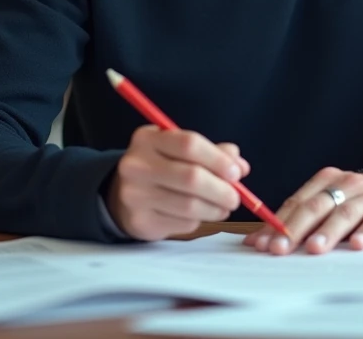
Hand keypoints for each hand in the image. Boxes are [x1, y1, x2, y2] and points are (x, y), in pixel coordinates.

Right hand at [106, 126, 250, 241]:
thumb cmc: (160, 168)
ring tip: (223, 208)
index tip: (237, 172)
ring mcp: (135, 195)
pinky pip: (182, 223)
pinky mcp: (140, 221)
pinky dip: (198, 220)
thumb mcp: (179, 151)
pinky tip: (199, 215)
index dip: (218, 159)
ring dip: (215, 209)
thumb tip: (240, 166)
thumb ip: (211, 153)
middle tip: (235, 198)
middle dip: (222, 190)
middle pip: (191, 177)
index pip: (189, 144)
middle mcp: (136, 165)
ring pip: (189, 205)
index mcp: (147, 139)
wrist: (122, 195)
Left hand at [242, 168, 362, 254]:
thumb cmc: (358, 204)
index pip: (298, 202)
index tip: (264, 244)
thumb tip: (257, 242)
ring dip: (328, 232)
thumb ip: (296, 221)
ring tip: (314, 248)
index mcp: (326, 180)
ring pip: (344, 213)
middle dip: (296, 229)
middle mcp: (346, 184)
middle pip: (317, 206)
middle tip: (281, 248)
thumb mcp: (328, 207)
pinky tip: (357, 245)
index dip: (278, 223)